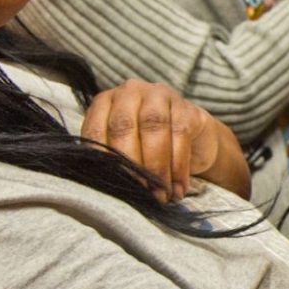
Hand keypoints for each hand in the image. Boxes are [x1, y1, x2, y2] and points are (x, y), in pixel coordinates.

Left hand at [81, 80, 250, 200]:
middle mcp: (129, 93)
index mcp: (105, 103)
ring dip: (157, 167)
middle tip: (141, 194)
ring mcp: (159, 95)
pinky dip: (179, 166)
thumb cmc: (148, 151)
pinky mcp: (186, 106)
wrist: (193, 143)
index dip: (103, 160)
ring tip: (161, 194)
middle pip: (124, 125)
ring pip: (154, 127)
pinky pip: (180, 133)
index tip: (113, 186)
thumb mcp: (124, 153)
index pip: (95, 129)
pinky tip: (179, 188)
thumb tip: (107, 184)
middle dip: (132, 165)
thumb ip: (111, 161)